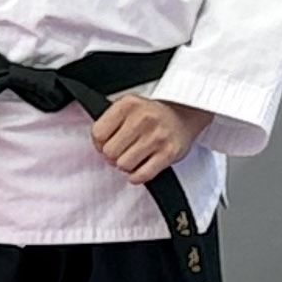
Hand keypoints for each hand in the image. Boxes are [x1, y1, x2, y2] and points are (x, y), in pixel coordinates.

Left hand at [92, 94, 210, 185]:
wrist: (183, 114)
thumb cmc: (150, 114)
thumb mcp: (127, 106)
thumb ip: (108, 121)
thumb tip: (97, 145)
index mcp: (128, 105)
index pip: (98, 134)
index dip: (99, 144)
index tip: (106, 144)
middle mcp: (142, 118)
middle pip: (109, 152)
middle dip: (112, 156)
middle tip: (121, 152)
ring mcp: (157, 136)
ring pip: (124, 165)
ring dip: (126, 166)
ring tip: (133, 158)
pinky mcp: (169, 153)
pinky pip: (142, 175)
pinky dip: (137, 176)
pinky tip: (140, 168)